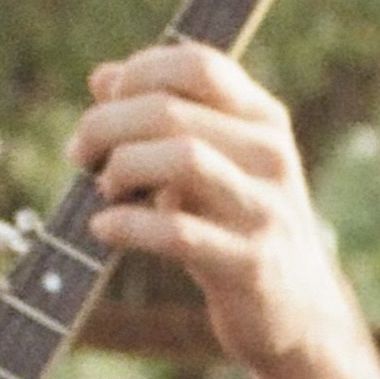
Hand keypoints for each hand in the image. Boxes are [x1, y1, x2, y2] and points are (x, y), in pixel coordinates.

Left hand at [70, 45, 367, 378]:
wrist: (298, 314)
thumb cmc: (238, 229)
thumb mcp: (214, 164)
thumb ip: (165, 118)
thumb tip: (102, 78)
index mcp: (264, 119)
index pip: (198, 63)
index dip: (138, 73)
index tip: (104, 105)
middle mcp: (271, 155)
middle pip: (170, 109)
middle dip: (106, 126)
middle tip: (81, 154)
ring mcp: (265, 210)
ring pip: (181, 158)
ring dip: (122, 168)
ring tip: (105, 190)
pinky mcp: (251, 264)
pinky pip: (178, 232)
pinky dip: (127, 226)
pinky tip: (103, 229)